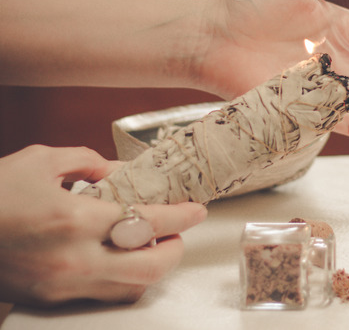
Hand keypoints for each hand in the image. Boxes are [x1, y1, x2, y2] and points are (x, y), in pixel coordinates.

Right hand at [0, 146, 206, 306]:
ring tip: (151, 243)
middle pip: (151, 268)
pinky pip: (104, 296)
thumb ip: (88, 162)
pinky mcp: (51, 298)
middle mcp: (74, 258)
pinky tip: (121, 259)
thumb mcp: (40, 162)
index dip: (181, 216)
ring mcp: (62, 285)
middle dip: (176, 249)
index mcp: (73, 219)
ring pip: (130, 289)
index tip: (197, 209)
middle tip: (179, 231)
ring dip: (151, 267)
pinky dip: (123, 280)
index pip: (148, 221)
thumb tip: (121, 171)